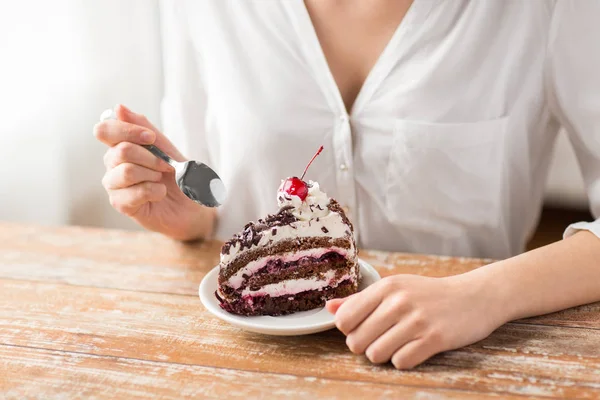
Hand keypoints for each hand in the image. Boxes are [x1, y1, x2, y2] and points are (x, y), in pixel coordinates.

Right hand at [94, 104, 214, 240]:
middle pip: (120, 151)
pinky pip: (134, 193)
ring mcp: (115, 186)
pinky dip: (155, 190)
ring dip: (152, 174)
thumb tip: (118, 108)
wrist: (192, 204)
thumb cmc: (177, 175)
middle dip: (150, 157)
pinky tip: (160, 193)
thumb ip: (143, 128)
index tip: (150, 138)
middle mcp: (112, 166)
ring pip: (126, 172)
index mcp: (119, 147)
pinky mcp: (122, 205)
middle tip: (166, 165)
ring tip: (161, 180)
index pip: (104, 130)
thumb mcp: (165, 147)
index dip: (127, 131)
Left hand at [326, 273, 503, 368]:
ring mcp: (416, 320)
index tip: (364, 327)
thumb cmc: (427, 294)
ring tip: (397, 344)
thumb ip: (360, 300)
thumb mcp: (394, 288)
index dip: (349, 329)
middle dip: (365, 346)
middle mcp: (398, 301)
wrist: (473, 297)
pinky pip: (401, 362)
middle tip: (382, 338)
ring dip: (384, 355)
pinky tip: (414, 348)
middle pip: (356, 341)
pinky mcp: (433, 338)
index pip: (344, 319)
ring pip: (376, 355)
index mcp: (385, 287)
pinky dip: (404, 360)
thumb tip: (328, 308)